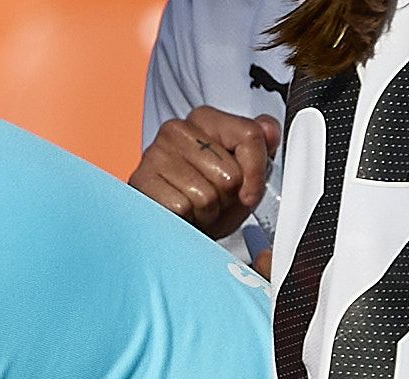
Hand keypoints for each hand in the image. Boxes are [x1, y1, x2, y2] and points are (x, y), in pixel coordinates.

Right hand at [129, 107, 278, 237]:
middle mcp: (177, 129)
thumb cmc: (202, 199)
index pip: (249, 135)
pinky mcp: (141, 182)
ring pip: (207, 195)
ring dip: (207, 213)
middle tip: (214, 202)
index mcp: (204, 119)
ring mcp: (155, 154)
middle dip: (227, 198)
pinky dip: (185, 221)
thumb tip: (268, 131)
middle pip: (230, 173)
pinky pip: (182, 208)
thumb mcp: (239, 172)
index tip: (250, 193)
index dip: (257, 172)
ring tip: (196, 210)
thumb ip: (258, 147)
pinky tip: (179, 216)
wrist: (166, 229)